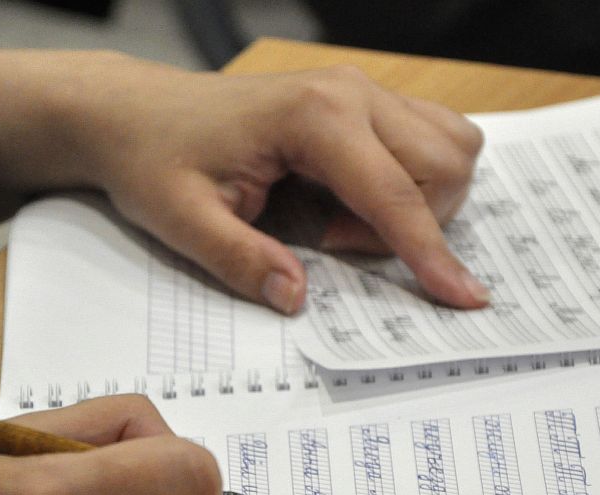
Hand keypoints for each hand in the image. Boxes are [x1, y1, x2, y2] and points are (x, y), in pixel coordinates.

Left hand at [76, 60, 488, 313]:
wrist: (135, 112)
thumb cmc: (156, 158)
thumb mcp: (182, 221)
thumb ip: (241, 260)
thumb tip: (298, 298)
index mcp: (314, 116)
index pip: (394, 194)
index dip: (432, 254)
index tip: (464, 299)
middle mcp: (351, 92)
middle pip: (444, 166)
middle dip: (415, 225)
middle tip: (332, 242)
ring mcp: (361, 90)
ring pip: (450, 147)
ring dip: (422, 201)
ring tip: (345, 221)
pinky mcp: (361, 100)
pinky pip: (428, 138)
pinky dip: (415, 181)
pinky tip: (356, 200)